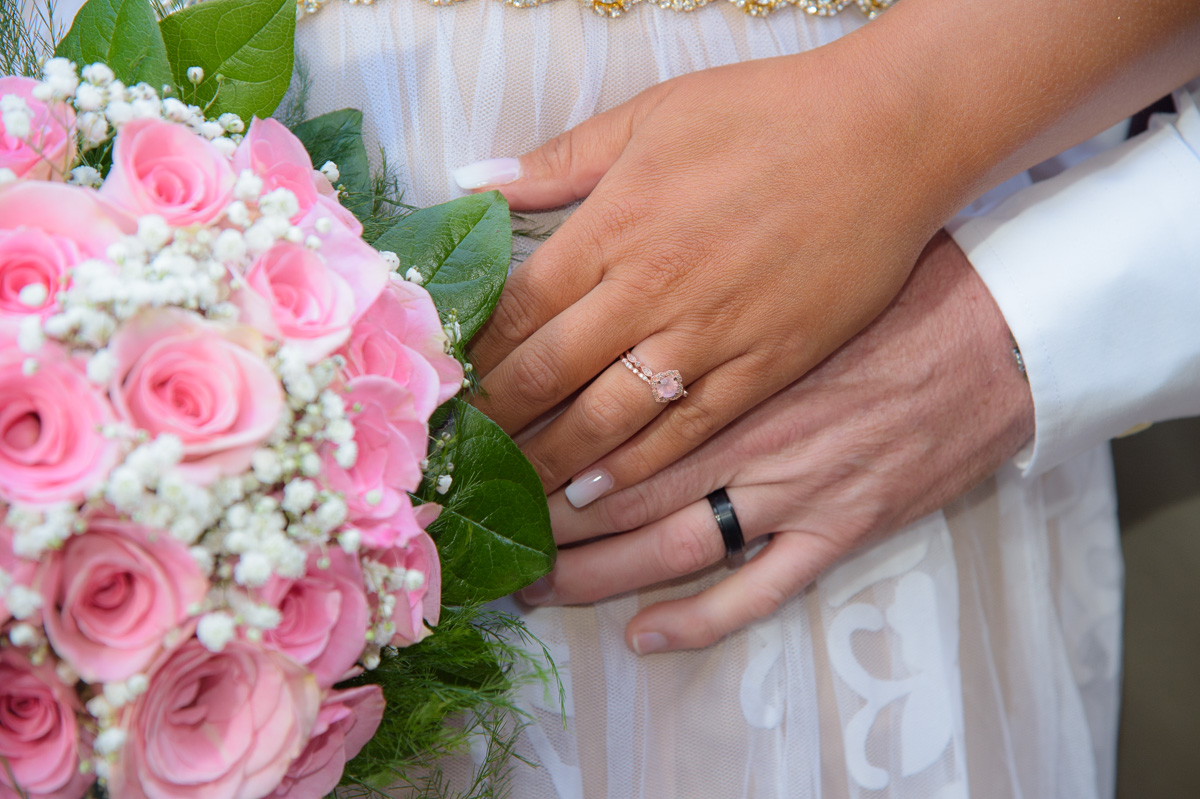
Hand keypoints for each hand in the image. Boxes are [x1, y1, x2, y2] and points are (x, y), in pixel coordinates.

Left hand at [464, 44, 944, 503]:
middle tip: (461, 450)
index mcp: (615, 225)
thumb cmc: (771, 113)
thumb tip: (473, 183)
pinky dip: (633, 466)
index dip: (477, 352)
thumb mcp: (657, 112)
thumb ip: (562, 157)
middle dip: (498, 418)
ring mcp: (709, 337)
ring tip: (511, 486)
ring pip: (606, 419)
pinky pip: (684, 432)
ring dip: (551, 458)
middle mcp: (650, 291)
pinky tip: (596, 491)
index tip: (449, 382)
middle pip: (548, 373)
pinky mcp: (765, 368)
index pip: (518, 308)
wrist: (889, 138)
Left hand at [519, 232, 1034, 653]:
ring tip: (538, 585)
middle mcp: (749, 432)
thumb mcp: (784, 265)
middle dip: (547, 514)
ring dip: (599, 572)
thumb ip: (699, 286)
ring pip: (675, 543)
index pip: (608, 415)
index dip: (542, 439)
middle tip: (490, 528)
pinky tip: (648, 633)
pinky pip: (763, 589)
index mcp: (728, 361)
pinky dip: (703, 618)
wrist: (1001, 327)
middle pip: (623, 487)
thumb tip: (614, 295)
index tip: (494, 450)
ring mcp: (797, 488)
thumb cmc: (891, 280)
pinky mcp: (843, 527)